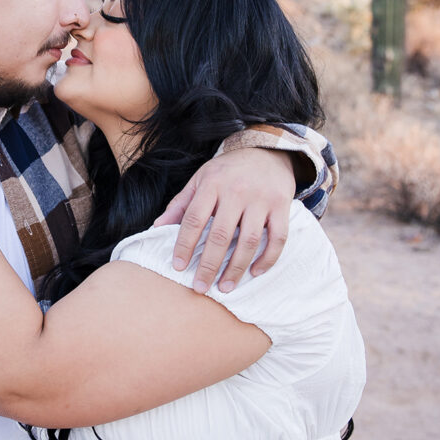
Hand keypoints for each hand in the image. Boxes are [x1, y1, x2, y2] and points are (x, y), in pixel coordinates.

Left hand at [153, 149, 293, 292]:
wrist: (266, 151)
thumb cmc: (228, 171)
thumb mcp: (201, 179)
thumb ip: (181, 203)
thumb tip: (158, 227)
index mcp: (212, 184)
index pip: (194, 219)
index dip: (184, 245)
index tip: (179, 267)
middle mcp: (237, 191)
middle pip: (220, 235)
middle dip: (209, 265)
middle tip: (200, 287)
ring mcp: (261, 199)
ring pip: (248, 240)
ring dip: (236, 268)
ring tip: (225, 287)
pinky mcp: (281, 206)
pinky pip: (278, 238)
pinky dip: (268, 258)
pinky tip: (255, 272)